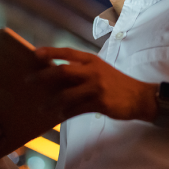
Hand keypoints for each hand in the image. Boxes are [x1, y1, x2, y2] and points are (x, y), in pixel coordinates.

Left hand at [26, 47, 148, 120]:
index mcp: (92, 60)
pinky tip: (58, 116)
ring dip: (51, 102)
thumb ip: (82, 70)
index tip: (34, 54)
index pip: (68, 52)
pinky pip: (77, 109)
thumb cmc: (117, 83)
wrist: (140, 97)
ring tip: (41, 108)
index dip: (50, 52)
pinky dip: (65, 113)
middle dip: (43, 76)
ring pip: (67, 94)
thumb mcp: (100, 70)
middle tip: (28, 81)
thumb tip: (56, 74)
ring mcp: (97, 87)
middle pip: (63, 71)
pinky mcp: (100, 103)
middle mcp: (93, 71)